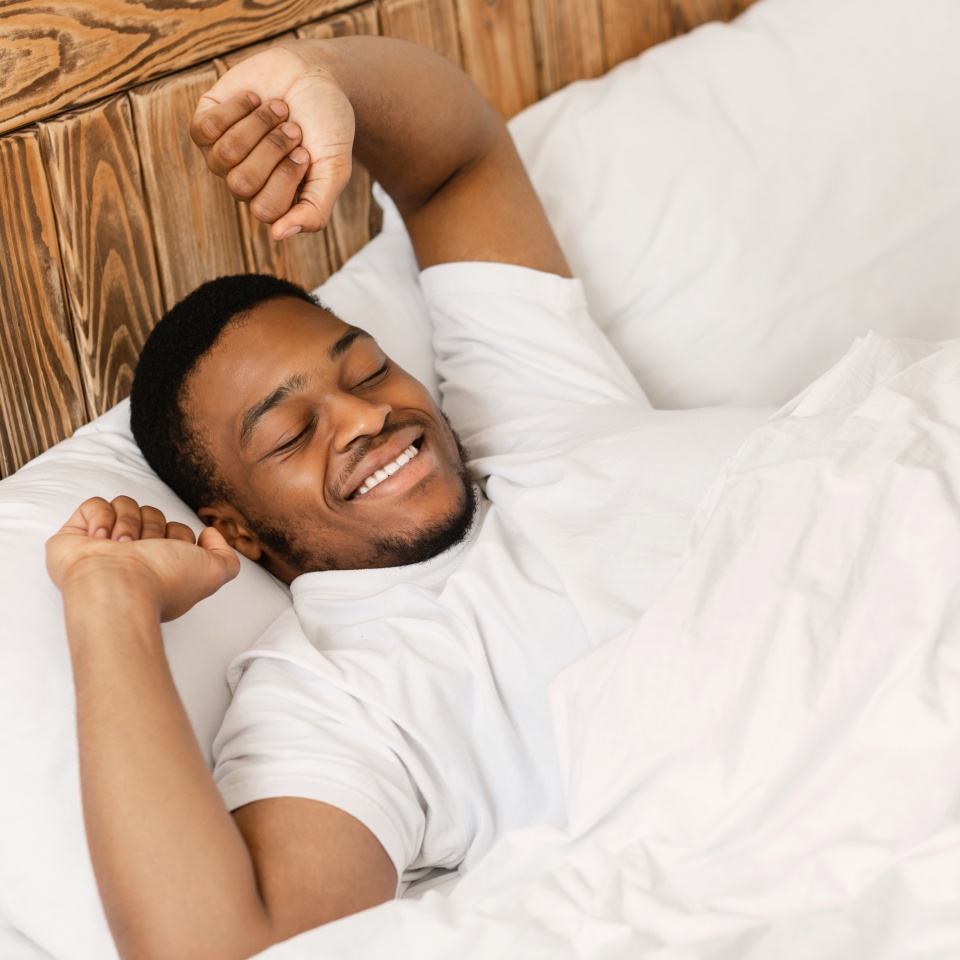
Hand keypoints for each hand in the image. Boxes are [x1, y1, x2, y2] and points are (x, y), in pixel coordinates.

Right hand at [46, 496, 240, 621]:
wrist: (120, 587)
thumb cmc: (165, 581)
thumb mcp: (214, 572)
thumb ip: (227, 558)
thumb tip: (211, 535)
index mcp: (161, 564)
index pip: (176, 528)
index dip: (179, 534)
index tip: (173, 551)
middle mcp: (132, 555)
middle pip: (152, 513)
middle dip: (154, 527)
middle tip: (145, 550)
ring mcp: (101, 546)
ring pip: (125, 504)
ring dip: (129, 522)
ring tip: (122, 546)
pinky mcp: (74, 537)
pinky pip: (93, 505)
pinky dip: (100, 517)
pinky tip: (101, 539)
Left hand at [190, 41, 354, 240]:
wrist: (316, 75)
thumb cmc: (327, 126)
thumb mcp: (335, 171)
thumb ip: (315, 209)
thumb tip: (278, 235)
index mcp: (274, 200)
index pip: (266, 210)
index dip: (287, 176)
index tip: (307, 152)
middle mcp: (245, 183)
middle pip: (243, 183)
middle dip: (274, 148)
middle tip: (293, 129)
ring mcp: (222, 155)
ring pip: (226, 153)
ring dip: (260, 124)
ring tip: (279, 110)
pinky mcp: (207, 123)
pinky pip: (207, 128)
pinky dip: (238, 108)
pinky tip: (255, 99)